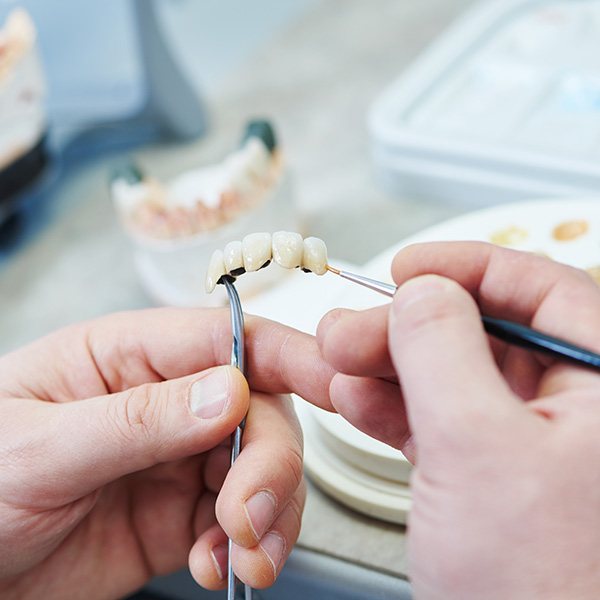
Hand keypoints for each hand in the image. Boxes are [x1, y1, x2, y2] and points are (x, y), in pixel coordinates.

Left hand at [0, 308, 332, 598]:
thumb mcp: (42, 447)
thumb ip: (137, 420)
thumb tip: (230, 393)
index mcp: (131, 355)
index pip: (231, 339)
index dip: (293, 355)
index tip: (337, 383)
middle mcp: (168, 399)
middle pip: (261, 410)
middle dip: (272, 463)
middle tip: (252, 515)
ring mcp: (180, 458)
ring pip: (264, 468)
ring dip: (270, 513)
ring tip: (244, 555)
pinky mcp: (183, 513)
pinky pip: (240, 521)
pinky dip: (245, 546)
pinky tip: (219, 565)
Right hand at [318, 242, 599, 598]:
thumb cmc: (544, 593)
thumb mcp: (478, 449)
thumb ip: (442, 352)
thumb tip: (422, 293)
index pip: (541, 290)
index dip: (467, 268)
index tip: (407, 267)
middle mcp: (581, 413)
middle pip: (485, 333)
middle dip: (407, 326)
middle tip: (349, 327)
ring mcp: (534, 448)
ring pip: (456, 378)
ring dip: (390, 367)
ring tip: (340, 365)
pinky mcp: (496, 480)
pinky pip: (444, 422)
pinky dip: (396, 408)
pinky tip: (358, 401)